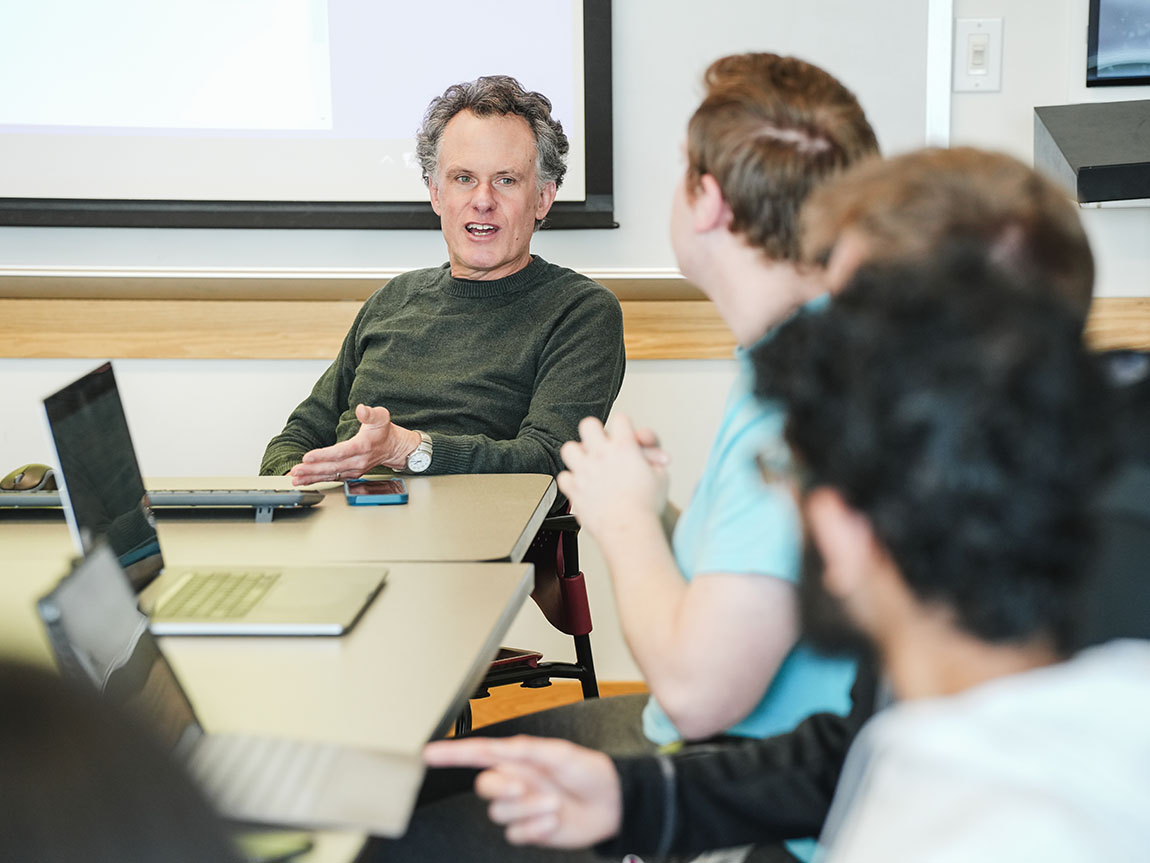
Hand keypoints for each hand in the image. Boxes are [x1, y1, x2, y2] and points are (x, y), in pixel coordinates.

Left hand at [288, 404, 419, 484]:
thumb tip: (361, 409)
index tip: (307, 457)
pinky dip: (317, 480)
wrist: (393, 448)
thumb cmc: (384, 432)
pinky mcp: (351, 474)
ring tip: (296, 479)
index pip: (340, 453)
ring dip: (312, 477)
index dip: (323, 455)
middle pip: (332, 467)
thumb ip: (369, 413)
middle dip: (312, 469)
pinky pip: (332, 478)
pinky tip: (305, 480)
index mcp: (363, 446)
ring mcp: (354, 470)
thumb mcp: (381, 417)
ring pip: (331, 475)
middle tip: (296, 470)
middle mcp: (358, 461)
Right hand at [423, 736, 621, 847]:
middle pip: (485, 787)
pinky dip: (535, 829)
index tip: (429, 754)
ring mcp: (522, 808)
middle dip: (502, 789)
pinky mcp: (531, 830)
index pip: (477, 754)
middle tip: (525, 787)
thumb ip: (525, 750)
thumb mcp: (559, 752)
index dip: (452, 754)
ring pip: (500, 814)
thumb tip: (496, 747)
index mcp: (519, 758)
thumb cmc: (590, 772)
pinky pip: (517, 834)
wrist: (612, 803)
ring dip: (527, 810)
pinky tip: (553, 820)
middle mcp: (516, 781)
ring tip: (553, 803)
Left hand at [557, 414, 668, 539]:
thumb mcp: (661, 477)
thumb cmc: (645, 506)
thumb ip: (653, 461)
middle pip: (589, 424)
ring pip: (569, 448)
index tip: (626, 435)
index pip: (620, 419)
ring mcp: (584, 471)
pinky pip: (564, 477)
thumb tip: (650, 458)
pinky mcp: (574, 489)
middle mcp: (601, 455)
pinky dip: (571, 480)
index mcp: (624, 447)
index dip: (625, 426)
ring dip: (578, 454)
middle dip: (595, 432)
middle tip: (601, 443)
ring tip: (588, 463)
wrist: (628, 529)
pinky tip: (582, 485)